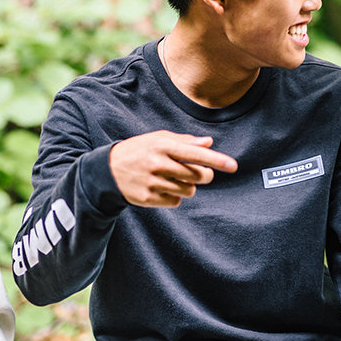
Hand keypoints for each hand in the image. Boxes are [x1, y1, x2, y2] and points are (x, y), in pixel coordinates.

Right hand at [109, 131, 236, 206]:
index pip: (196, 154)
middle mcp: (159, 164)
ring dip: (188, 186)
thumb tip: (209, 142)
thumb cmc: (139, 150)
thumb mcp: (158, 139)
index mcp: (163, 146)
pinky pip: (176, 201)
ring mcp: (153, 183)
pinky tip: (163, 188)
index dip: (217, 160)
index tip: (234, 166)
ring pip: (189, 191)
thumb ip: (185, 141)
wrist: (107, 170)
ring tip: (174, 178)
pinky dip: (175, 196)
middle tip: (199, 172)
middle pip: (198, 176)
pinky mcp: (148, 199)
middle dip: (204, 175)